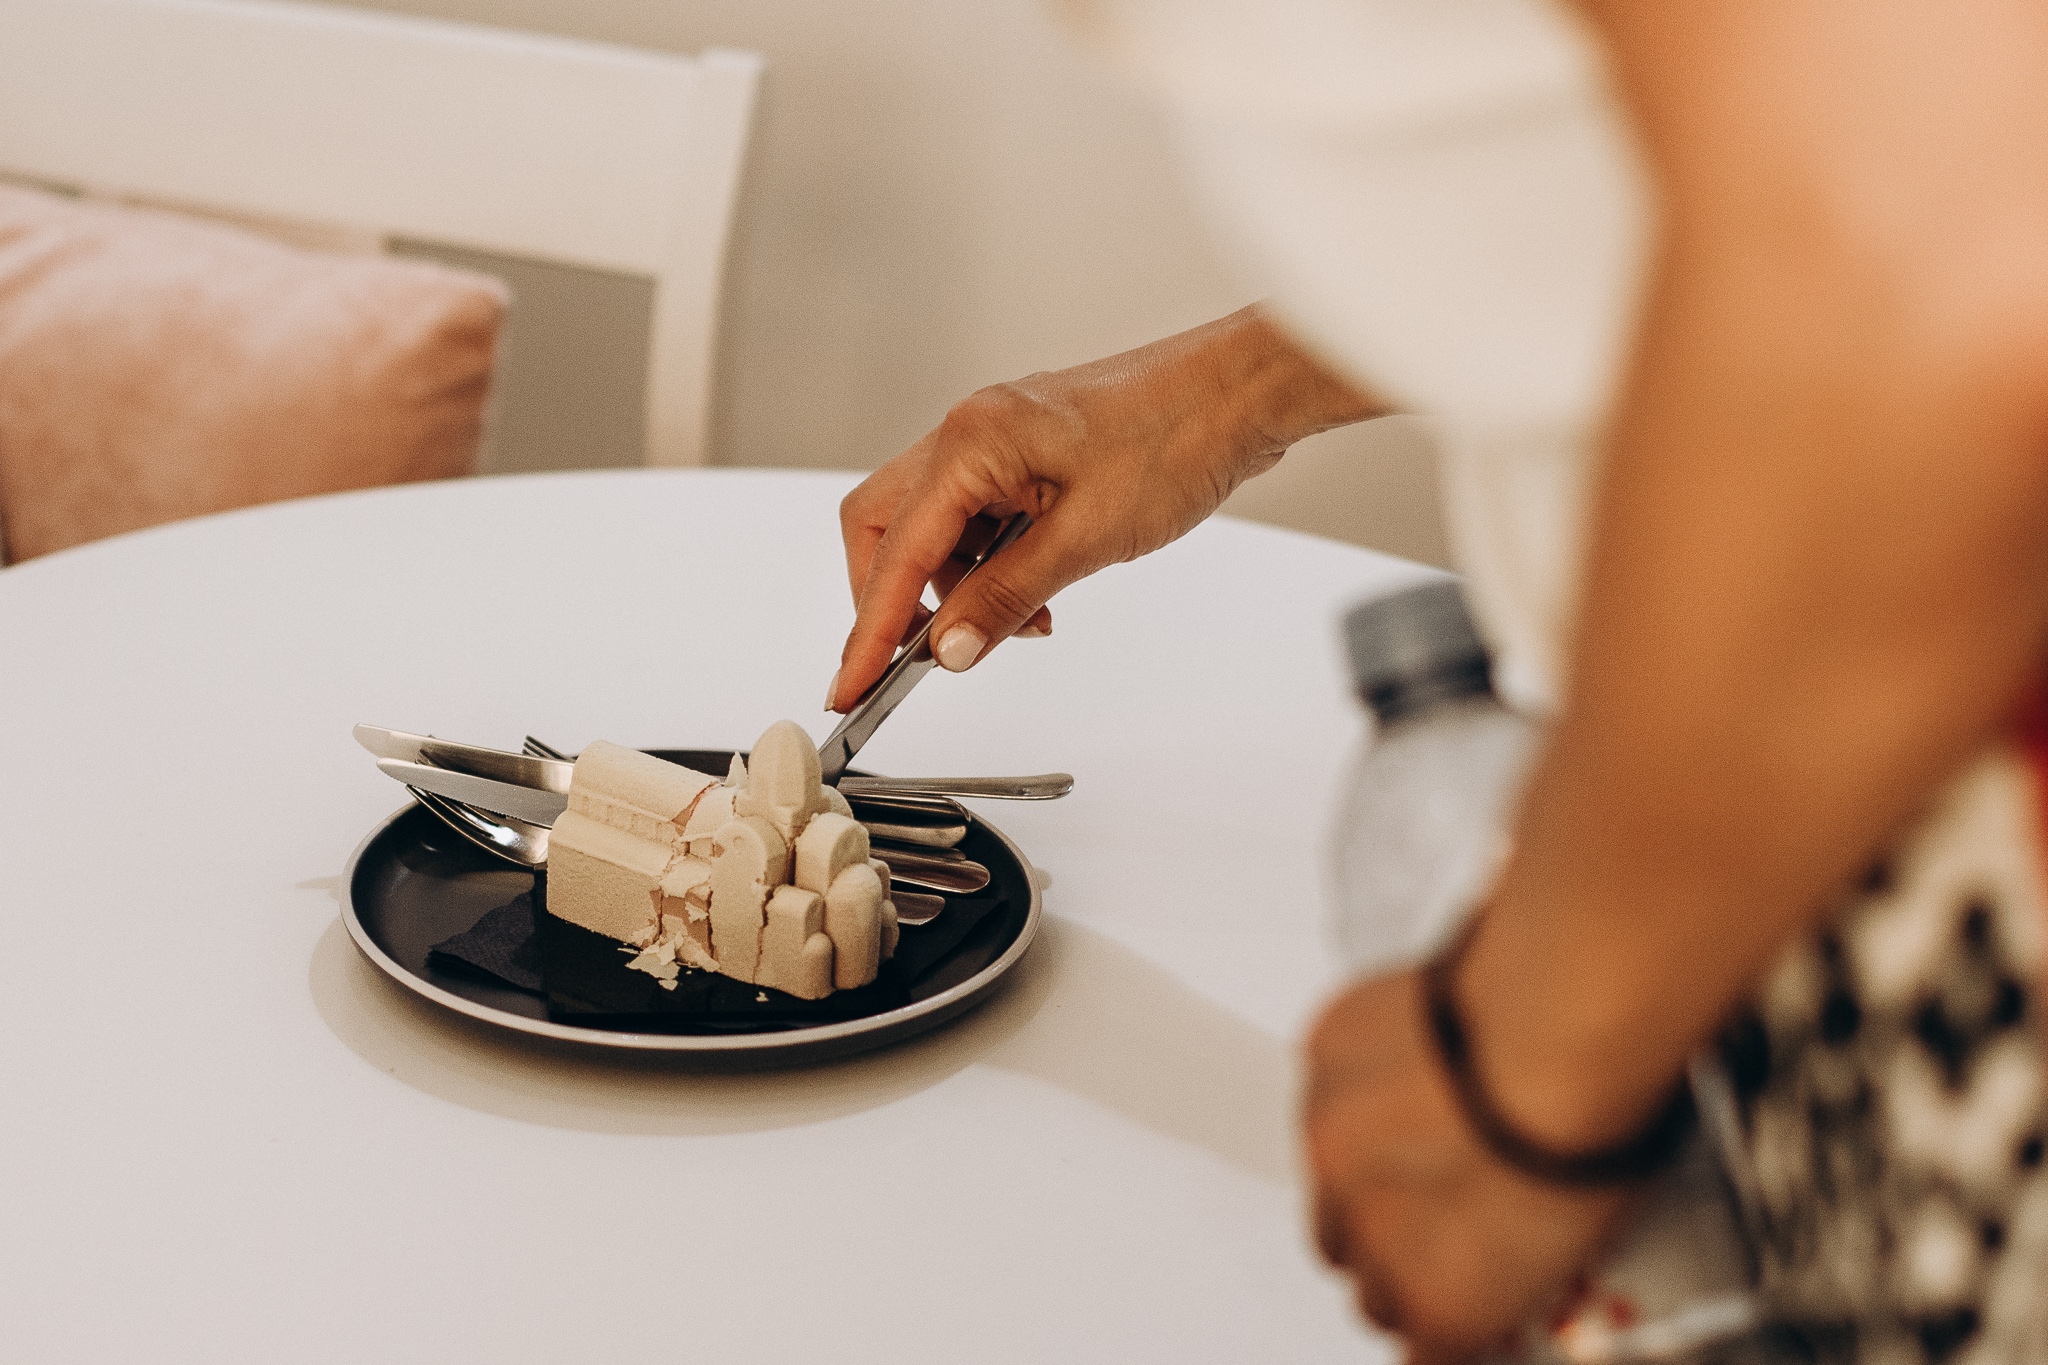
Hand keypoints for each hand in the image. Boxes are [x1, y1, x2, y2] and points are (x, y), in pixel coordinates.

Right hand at [827, 306, 1379, 709]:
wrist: (1240, 395)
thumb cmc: (1178, 439)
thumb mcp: (1084, 540)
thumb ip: (1004, 597)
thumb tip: (947, 649)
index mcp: (970, 443)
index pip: (893, 552)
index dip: (868, 630)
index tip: (850, 687)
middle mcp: (968, 433)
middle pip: (884, 529)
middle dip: (895, 601)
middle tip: (923, 660)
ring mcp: (994, 440)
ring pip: (931, 528)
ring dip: (956, 587)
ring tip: (1019, 622)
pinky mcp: (1024, 456)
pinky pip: (974, 518)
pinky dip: (988, 565)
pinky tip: (1033, 594)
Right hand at [1303, 968, 1631, 1361]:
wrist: (1560, 1023)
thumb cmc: (1587, 1128)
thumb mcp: (1573, 1240)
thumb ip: (1505, 1269)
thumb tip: (1505, 1258)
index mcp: (1436, 1301)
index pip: (1416, 1344)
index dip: (1439, 1307)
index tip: (1458, 1284)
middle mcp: (1365, 1233)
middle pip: (1356, 1263)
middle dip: (1392, 1241)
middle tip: (1444, 1199)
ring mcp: (1330, 1144)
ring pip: (1327, 1175)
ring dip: (1366, 1162)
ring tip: (1432, 1122)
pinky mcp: (1322, 1060)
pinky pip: (1328, 1084)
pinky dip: (1363, 1081)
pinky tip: (1421, 1063)